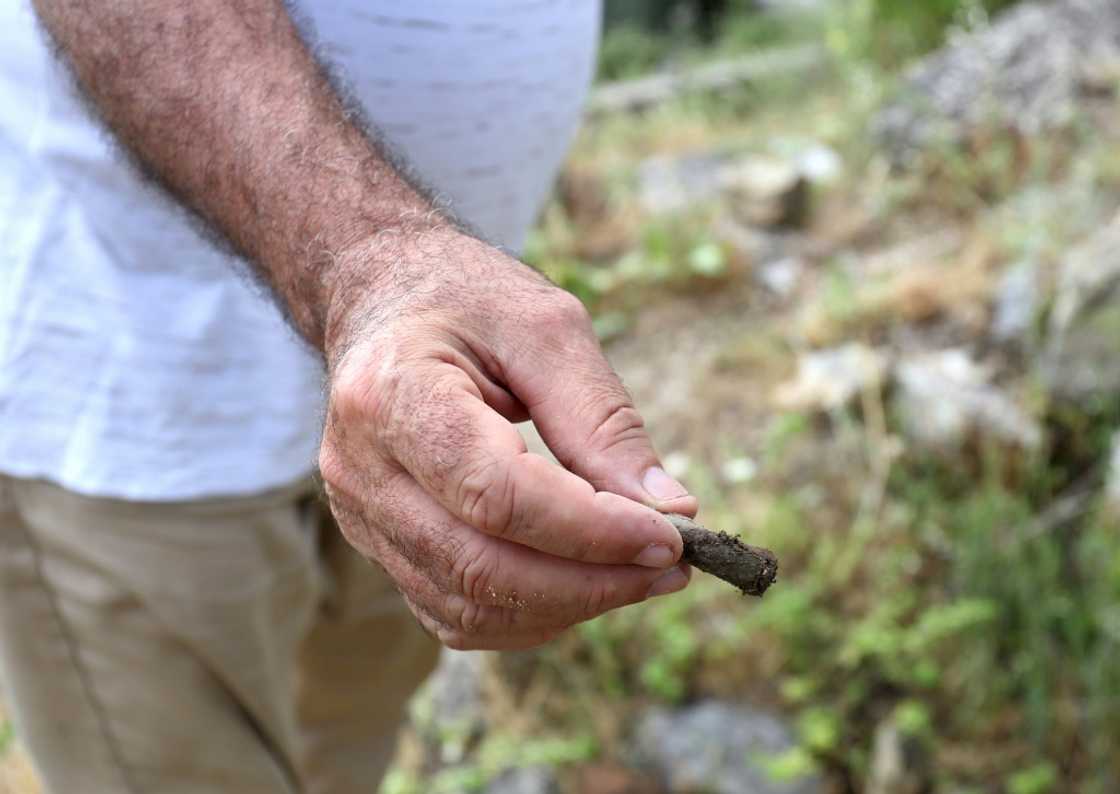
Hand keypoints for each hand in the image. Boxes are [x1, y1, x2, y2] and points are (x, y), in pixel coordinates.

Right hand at [319, 228, 697, 649]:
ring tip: (637, 573)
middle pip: (480, 565)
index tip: (671, 536)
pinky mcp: (377, 543)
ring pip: (467, 606)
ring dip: (567, 607)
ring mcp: (361, 514)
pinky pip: (453, 612)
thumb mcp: (546, 328)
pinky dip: (528, 614)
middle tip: (670, 567)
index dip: (590, 530)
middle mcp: (361, 467)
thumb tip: (670, 509)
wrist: (383, 301)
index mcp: (393, 394)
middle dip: (590, 582)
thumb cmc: (466, 300)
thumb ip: (602, 421)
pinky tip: (581, 581)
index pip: (495, 494)